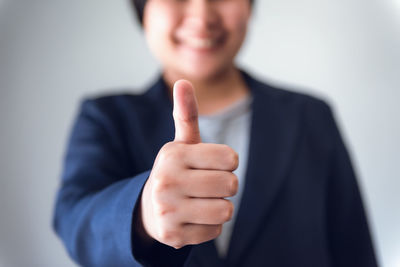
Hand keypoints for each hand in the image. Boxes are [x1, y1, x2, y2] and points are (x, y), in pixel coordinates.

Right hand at [139, 80, 238, 248]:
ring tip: (200, 202)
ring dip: (219, 207)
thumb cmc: (176, 171)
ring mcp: (168, 210)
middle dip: (225, 186)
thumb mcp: (181, 144)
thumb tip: (182, 80)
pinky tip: (191, 218)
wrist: (149, 209)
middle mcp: (166, 181)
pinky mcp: (173, 236)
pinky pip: (214, 232)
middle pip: (231, 185)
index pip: (230, 158)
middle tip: (207, 186)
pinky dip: (208, 226)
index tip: (213, 164)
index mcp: (172, 154)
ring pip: (225, 211)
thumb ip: (186, 114)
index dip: (228, 162)